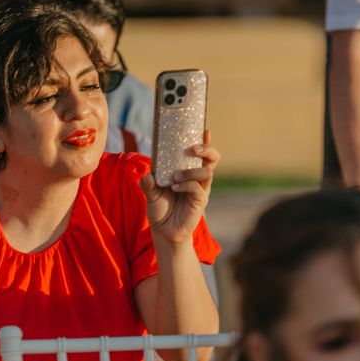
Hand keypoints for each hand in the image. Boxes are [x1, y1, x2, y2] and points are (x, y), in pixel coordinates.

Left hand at [140, 130, 219, 244]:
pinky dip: (186, 185)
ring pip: (207, 172)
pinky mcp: (200, 201)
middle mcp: (196, 178)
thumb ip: (148, 184)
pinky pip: (198, 188)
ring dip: (191, 171)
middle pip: (212, 158)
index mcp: (187, 171)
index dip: (204, 141)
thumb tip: (148, 175)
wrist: (164, 231)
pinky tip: (174, 188)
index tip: (204, 130)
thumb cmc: (159, 209)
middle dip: (206, 149)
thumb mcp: (150, 193)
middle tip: (193, 148)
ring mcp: (200, 189)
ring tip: (176, 177)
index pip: (199, 153)